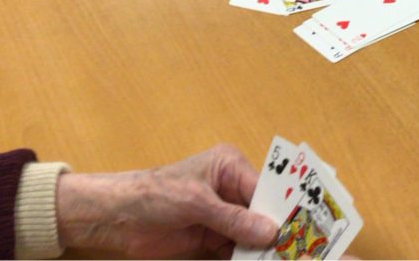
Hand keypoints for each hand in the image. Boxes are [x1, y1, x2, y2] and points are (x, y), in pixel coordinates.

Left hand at [55, 144, 278, 258]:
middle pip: (262, 215)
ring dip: (262, 252)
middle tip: (298, 252)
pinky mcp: (212, 240)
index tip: (302, 230)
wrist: (116, 219)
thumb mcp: (195, 202)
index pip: (264, 189)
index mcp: (230, 167)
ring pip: (252, 237)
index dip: (282, 210)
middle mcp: (231, 190)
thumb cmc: (154, 195)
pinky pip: (236, 252)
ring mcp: (222, 217)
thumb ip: (232, 219)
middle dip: (276, 234)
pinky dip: (245, 260)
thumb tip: (271, 232)